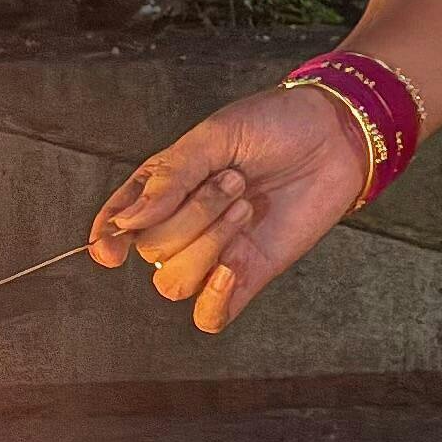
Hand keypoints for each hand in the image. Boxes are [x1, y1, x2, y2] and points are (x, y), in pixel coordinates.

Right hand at [88, 84, 371, 334]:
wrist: (334, 136)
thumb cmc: (274, 125)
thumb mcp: (215, 136)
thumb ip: (169, 178)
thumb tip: (128, 221)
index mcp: (163, 188)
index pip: (117, 224)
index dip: (107, 238)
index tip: (112, 247)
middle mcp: (181, 225)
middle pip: (152, 251)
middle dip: (192, 215)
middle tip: (234, 180)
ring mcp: (213, 253)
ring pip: (174, 283)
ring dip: (207, 245)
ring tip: (244, 207)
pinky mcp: (247, 276)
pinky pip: (210, 316)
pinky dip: (214, 298)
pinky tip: (235, 264)